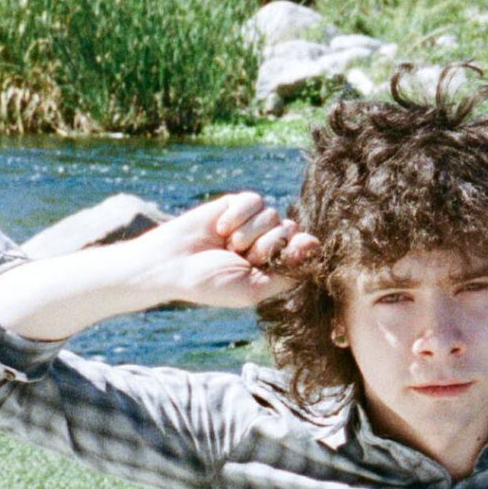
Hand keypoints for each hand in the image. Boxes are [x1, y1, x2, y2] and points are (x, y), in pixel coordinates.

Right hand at [152, 192, 318, 309]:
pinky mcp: (236, 205)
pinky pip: (253, 199)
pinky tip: (220, 228)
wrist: (171, 264)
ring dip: (248, 232)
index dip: (295, 250)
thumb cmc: (210, 283)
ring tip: (227, 245)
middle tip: (241, 257)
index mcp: (274, 266)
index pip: (303, 249)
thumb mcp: (253, 289)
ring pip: (272, 214)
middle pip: (289, 230)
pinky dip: (238, 214)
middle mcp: (266, 243)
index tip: (280, 257)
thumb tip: (315, 245)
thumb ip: (287, 272)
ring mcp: (252, 223)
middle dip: (266, 245)